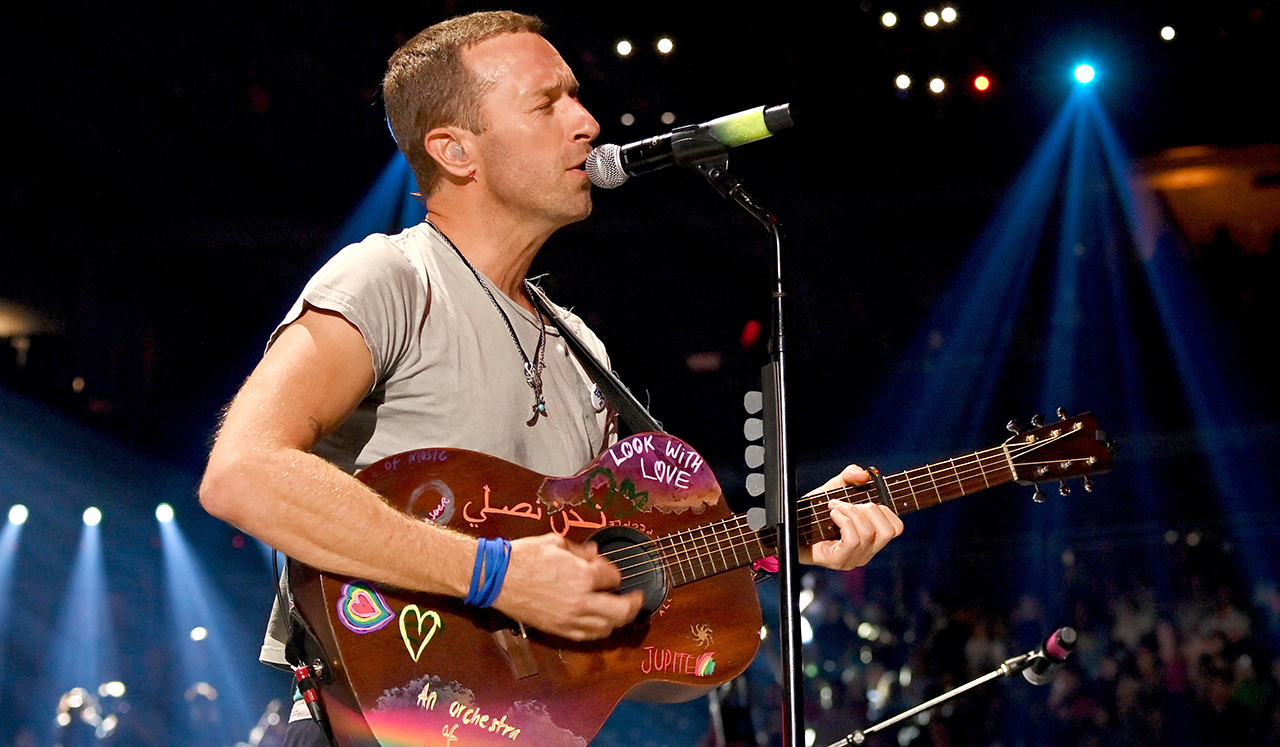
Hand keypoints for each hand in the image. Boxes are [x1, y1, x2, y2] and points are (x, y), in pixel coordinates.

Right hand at [493, 533, 642, 640]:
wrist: (497, 578)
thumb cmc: (524, 557)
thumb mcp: (556, 543)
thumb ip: (580, 551)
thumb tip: (595, 555)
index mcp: (583, 576)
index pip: (614, 577)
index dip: (613, 573)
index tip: (607, 571)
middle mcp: (582, 601)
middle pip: (621, 610)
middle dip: (633, 603)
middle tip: (637, 598)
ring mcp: (570, 619)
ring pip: (607, 628)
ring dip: (618, 619)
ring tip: (620, 611)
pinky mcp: (559, 630)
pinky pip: (587, 636)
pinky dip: (598, 630)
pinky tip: (600, 624)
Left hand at [800, 464, 902, 569]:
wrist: (791, 526)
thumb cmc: (815, 511)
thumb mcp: (835, 488)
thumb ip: (850, 476)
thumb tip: (864, 475)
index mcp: (872, 537)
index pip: (897, 528)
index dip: (885, 510)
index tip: (865, 501)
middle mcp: (867, 551)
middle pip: (887, 531)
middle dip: (869, 509)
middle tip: (848, 503)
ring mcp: (853, 559)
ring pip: (868, 533)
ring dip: (850, 512)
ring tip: (834, 506)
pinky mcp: (839, 561)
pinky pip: (852, 540)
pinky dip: (843, 521)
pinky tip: (832, 514)